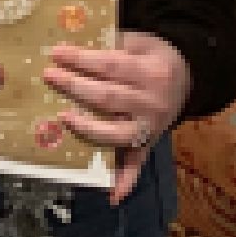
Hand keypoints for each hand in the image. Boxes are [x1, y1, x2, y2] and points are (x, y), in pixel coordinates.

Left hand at [43, 33, 193, 203]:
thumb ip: (109, 44)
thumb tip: (69, 46)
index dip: (81, 60)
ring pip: (117, 133)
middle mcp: (152, 103)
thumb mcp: (137, 41)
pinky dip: (126, 181)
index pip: (109, 66)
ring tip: (62, 118)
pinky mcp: (150, 143)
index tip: (55, 53)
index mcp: (150, 73)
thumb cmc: (151, 55)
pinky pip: (138, 164)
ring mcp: (152, 127)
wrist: (187, 76)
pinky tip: (112, 195)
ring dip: (88, 129)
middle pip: (108, 98)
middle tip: (48, 76)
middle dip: (75, 87)